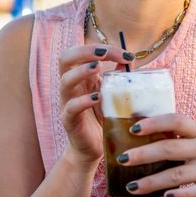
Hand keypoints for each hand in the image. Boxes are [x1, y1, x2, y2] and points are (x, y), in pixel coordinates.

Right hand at [58, 44, 133, 164]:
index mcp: (82, 76)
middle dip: (85, 51)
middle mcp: (72, 85)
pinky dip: (83, 101)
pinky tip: (97, 98)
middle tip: (104, 53)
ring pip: (65, 80)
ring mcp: (67, 102)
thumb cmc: (103, 117)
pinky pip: (71, 107)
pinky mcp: (69, 120)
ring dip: (82, 71)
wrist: (94, 147)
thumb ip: (119, 78)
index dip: (106, 49)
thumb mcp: (113, 95)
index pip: (86, 52)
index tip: (128, 55)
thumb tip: (129, 61)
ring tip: (98, 68)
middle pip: (66, 58)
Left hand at [115, 113, 195, 196]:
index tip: (132, 129)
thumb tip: (131, 139)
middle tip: (122, 159)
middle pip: (171, 148)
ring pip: (177, 174)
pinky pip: (195, 192)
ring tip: (131, 187)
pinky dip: (179, 195)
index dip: (154, 123)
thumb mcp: (193, 144)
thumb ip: (172, 139)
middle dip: (144, 154)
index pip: (176, 121)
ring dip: (152, 181)